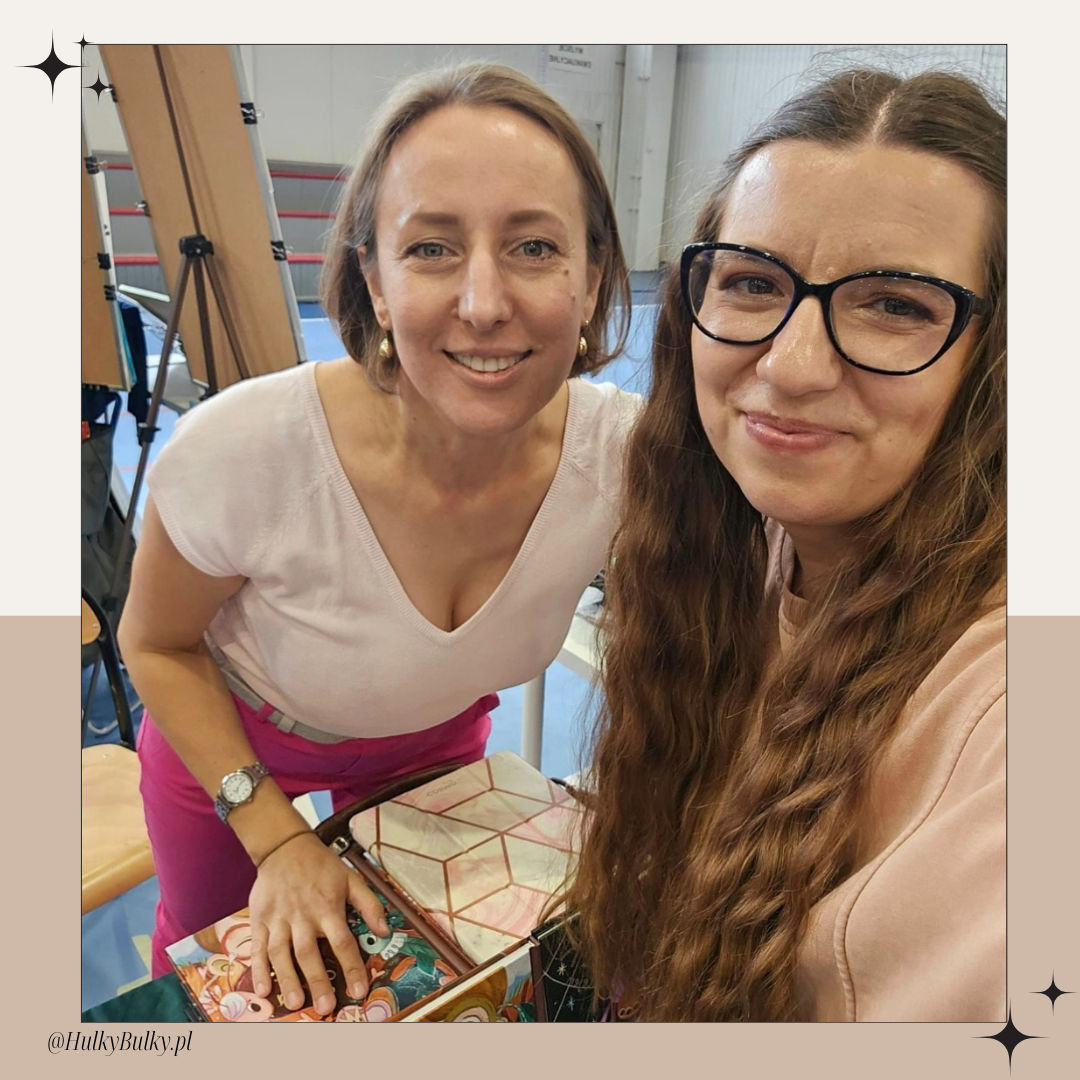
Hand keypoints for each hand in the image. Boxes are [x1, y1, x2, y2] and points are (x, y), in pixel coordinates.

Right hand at [246, 830, 388, 1015]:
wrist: (285, 846)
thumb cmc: (322, 865)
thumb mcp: (351, 878)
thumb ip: (369, 904)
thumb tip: (385, 930)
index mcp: (328, 906)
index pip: (343, 941)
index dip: (352, 967)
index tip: (359, 990)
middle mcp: (303, 914)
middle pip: (309, 952)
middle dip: (318, 981)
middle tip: (325, 1007)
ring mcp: (279, 918)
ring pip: (281, 952)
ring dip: (287, 978)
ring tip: (296, 1002)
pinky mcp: (260, 918)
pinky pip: (258, 946)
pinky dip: (258, 969)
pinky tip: (263, 989)